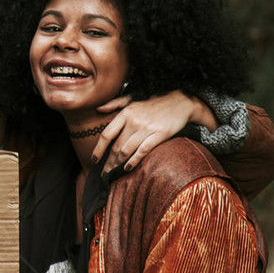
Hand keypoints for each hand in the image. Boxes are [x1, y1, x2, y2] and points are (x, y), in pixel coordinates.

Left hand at [93, 90, 213, 173]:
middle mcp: (133, 121)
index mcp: (125, 113)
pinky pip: (143, 150)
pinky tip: (128, 168)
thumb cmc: (154, 103)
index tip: (94, 160)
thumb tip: (98, 109)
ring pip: (127, 150)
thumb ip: (114, 104)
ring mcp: (146, 128)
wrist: (180, 101)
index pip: (106, 134)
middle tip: (104, 173)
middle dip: (108, 162)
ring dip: (118, 164)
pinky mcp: (159, 134)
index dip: (98, 149)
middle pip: (116, 146)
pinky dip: (134, 160)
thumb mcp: (132, 99)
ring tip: (113, 173)